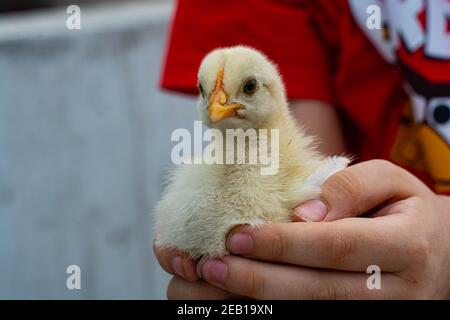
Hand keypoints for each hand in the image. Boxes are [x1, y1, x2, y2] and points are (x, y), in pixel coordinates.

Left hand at [154, 160, 449, 298]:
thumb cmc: (405, 212)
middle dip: (257, 280)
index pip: (335, 245)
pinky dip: (271, 309)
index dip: (284, 243)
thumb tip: (305, 211)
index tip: (238, 234)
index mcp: (404, 247)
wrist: (437, 254)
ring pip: (309, 312)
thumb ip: (350, 186)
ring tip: (212, 283)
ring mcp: (377, 316)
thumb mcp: (391, 181)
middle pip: (316, 290)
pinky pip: (309, 318)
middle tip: (211, 265)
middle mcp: (393, 292)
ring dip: (255, 301)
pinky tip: (237, 297)